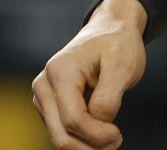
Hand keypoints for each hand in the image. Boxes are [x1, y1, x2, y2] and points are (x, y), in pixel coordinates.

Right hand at [31, 0, 148, 149]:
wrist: (109, 29)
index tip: (119, 133)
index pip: (73, 119)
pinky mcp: (48, 104)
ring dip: (86, 146)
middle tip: (116, 141)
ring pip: (60, 138)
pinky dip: (81, 139)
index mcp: (60, 72)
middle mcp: (45, 85)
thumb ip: (109, 97)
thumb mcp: (123, 65)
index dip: (97, 135)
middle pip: (61, 135)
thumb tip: (99, 123)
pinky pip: (62, 131)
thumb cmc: (117, 43)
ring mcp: (43, 95)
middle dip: (91, 147)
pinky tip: (100, 131)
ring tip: (111, 137)